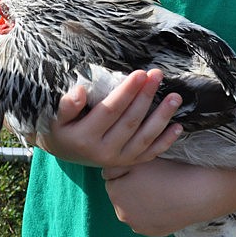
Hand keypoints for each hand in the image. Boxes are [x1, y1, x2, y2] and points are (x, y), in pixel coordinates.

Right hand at [33, 69, 182, 167]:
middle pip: (130, 121)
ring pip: (144, 138)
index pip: (110, 111)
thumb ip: (67, 105)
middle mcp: (103, 152)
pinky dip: (166, 141)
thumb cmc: (62, 127)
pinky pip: (150, 153)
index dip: (126, 92)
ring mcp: (119, 159)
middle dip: (146, 96)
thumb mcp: (56, 117)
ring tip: (175, 97)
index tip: (140, 73)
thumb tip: (79, 91)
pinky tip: (179, 126)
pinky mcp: (129, 163)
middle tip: (157, 75)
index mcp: (85, 138)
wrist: (65, 152)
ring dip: (162, 117)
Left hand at [103, 159, 216, 236]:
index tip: (142, 166)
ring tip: (159, 189)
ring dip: (139, 200)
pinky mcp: (150, 232)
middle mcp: (121, 212)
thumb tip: (106, 170)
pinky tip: (164, 202)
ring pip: (132, 207)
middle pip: (120, 194)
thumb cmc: (169, 172)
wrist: (196, 194)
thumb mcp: (141, 160)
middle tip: (151, 177)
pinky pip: (144, 219)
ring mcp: (136, 225)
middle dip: (129, 186)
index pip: (111, 176)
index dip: (126, 168)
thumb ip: (119, 164)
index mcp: (115, 192)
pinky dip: (150, 211)